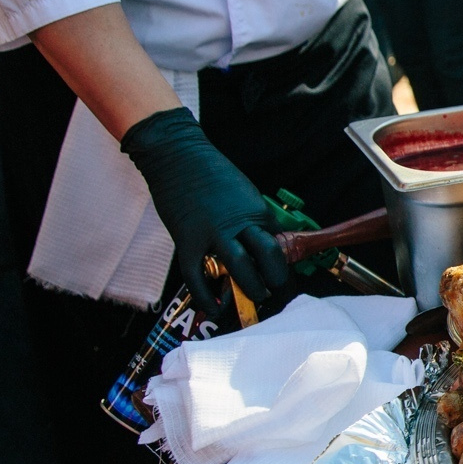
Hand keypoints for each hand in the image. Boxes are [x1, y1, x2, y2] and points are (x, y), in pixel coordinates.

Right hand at [119, 108, 288, 304]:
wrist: (177, 154)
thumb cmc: (211, 172)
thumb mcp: (245, 192)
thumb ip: (256, 219)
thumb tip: (268, 242)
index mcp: (257, 212)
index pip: (280, 246)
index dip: (286, 268)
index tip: (285, 281)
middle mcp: (240, 224)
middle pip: (268, 259)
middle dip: (277, 283)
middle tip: (277, 295)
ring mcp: (212, 234)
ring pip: (239, 269)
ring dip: (251, 289)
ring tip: (256, 299)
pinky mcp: (186, 241)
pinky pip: (197, 277)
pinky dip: (207, 298)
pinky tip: (215, 309)